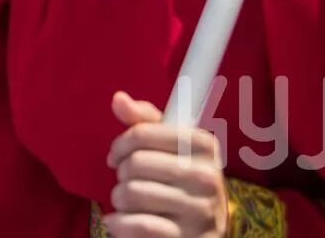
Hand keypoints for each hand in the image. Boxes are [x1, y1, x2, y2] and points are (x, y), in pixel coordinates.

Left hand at [105, 91, 227, 237]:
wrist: (207, 232)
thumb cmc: (183, 182)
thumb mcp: (172, 147)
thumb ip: (145, 122)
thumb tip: (118, 98)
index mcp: (204, 145)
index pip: (142, 133)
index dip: (121, 144)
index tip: (117, 155)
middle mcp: (207, 177)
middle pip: (134, 164)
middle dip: (121, 173)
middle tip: (126, 180)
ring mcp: (199, 212)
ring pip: (131, 194)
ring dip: (119, 199)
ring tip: (127, 201)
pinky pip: (137, 225)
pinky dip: (119, 224)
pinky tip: (120, 222)